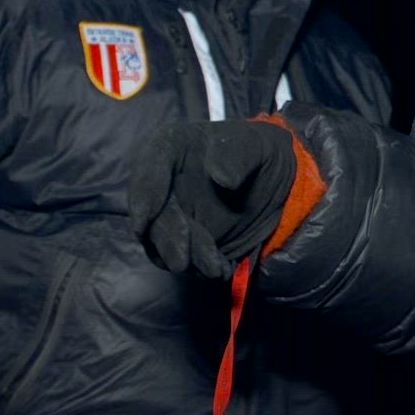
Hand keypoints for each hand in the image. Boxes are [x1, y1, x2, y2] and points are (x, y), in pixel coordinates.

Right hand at [127, 120, 297, 278]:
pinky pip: (182, 259)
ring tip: (215, 269)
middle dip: (167, 240)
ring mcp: (170, 217)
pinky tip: (223, 269)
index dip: (144, 194)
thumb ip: (237, 155)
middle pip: (152, 216)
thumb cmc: (256, 152)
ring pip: (163, 244)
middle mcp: (161, 185)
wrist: (271, 179)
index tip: (143, 221)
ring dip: (186, 260)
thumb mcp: (254, 145)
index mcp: (168, 148)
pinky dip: (199, 268)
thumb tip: (224, 179)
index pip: (148, 167)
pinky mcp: (184, 242)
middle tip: (182, 262)